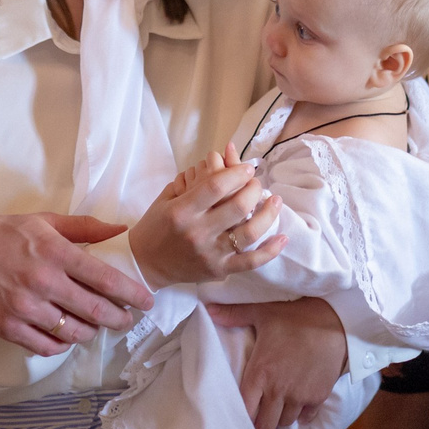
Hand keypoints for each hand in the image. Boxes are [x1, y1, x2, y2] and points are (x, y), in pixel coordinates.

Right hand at [0, 190, 150, 356]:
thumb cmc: (3, 233)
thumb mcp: (45, 220)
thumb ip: (85, 227)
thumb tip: (121, 229)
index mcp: (56, 253)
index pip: (106, 280)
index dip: (132, 295)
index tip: (146, 302)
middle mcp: (43, 283)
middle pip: (95, 312)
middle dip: (119, 319)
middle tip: (126, 320)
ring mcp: (25, 308)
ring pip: (73, 333)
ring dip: (90, 332)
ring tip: (94, 326)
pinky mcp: (8, 327)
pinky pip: (46, 347)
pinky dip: (61, 345)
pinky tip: (65, 337)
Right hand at [125, 154, 284, 288]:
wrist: (145, 264)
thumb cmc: (156, 226)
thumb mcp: (168, 197)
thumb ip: (195, 179)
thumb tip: (224, 157)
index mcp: (182, 211)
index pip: (216, 186)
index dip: (237, 172)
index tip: (247, 167)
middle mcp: (197, 233)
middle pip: (238, 206)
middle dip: (254, 189)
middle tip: (256, 183)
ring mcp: (210, 254)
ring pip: (249, 233)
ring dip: (268, 214)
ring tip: (275, 201)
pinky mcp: (219, 270)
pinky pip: (251, 262)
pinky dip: (270, 251)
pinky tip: (282, 238)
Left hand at [209, 298, 345, 428]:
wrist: (335, 323)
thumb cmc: (295, 317)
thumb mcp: (262, 312)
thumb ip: (233, 314)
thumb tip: (206, 308)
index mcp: (259, 374)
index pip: (245, 409)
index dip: (242, 417)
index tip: (241, 417)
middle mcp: (278, 391)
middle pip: (265, 424)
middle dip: (260, 424)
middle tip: (259, 418)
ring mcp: (299, 397)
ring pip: (285, 423)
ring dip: (279, 419)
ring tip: (277, 412)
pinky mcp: (318, 397)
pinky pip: (306, 418)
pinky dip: (301, 416)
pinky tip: (298, 409)